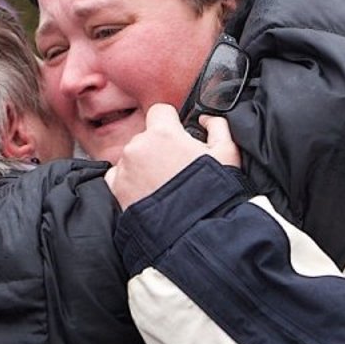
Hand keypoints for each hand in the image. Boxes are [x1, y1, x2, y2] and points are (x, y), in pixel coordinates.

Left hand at [105, 104, 240, 209]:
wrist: (193, 232)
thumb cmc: (211, 192)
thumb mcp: (228, 153)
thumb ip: (218, 126)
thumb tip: (207, 120)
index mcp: (163, 133)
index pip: (160, 111)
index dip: (172, 122)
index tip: (179, 137)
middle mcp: (138, 146)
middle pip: (146, 136)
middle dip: (159, 147)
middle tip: (176, 168)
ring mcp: (124, 169)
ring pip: (133, 156)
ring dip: (145, 165)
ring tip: (164, 186)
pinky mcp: (116, 190)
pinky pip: (119, 176)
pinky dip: (131, 182)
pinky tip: (150, 194)